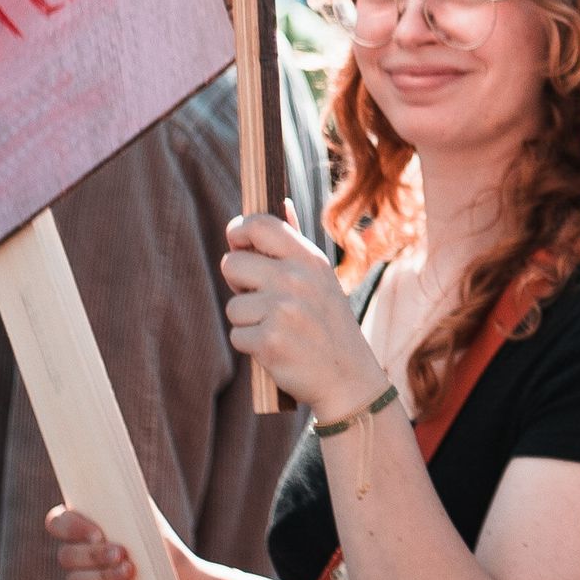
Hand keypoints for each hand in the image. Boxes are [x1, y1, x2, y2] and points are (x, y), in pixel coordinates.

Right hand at [46, 502, 192, 579]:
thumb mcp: (148, 522)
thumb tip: (114, 479)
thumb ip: (128, 502)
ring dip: (103, 576)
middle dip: (94, 555)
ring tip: (131, 572)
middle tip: (123, 553)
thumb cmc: (163, 549)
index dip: (70, 527)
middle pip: (66, 555)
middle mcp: (77, 561)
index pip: (57, 522)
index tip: (99, 532)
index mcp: (85, 533)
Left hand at [218, 214, 385, 421]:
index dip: (238, 231)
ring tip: (278, 328)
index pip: (259, 224)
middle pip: (231, 264)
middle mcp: (296, 279)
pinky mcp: (269, 341)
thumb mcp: (322, 278)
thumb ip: (296, 244)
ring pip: (233, 306)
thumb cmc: (329, 324)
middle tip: (262, 298)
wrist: (348, 377)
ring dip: (247, 320)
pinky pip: (237, 335)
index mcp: (309, 259)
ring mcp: (282, 310)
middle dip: (238, 283)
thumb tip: (280, 202)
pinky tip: (276, 348)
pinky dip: (251, 345)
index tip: (237, 243)